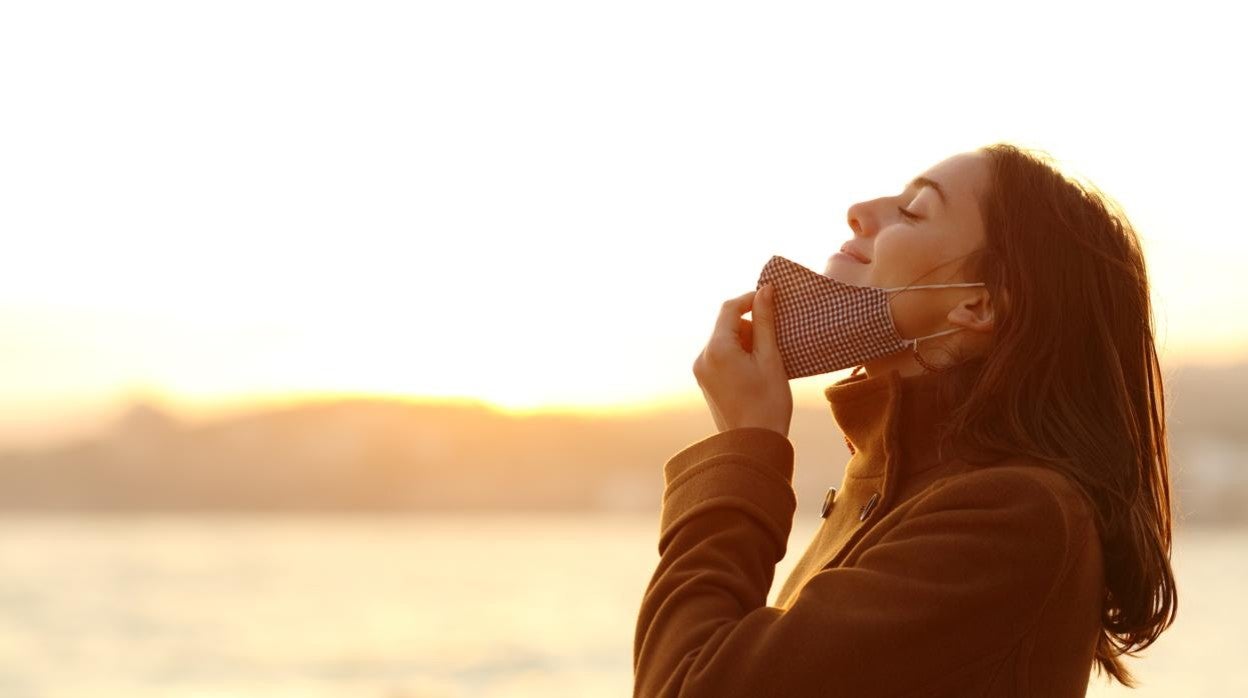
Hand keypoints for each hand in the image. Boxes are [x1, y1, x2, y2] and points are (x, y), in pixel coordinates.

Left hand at [692, 283, 792, 436]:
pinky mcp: (705, 382)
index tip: (772, 298)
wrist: (754, 444)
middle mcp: (702, 357)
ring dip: (746, 342)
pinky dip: (738, 355)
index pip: (730, 308)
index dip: (751, 299)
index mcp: (717, 349)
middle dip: (750, 326)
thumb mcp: (770, 357)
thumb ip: (765, 321)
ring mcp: (701, 371)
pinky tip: (756, 371)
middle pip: (726, 325)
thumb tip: (765, 290)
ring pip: (724, 341)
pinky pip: (721, 357)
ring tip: (767, 360)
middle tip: (775, 340)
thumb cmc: (768, 402)